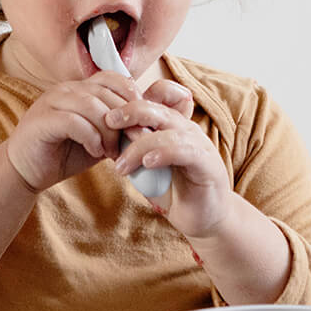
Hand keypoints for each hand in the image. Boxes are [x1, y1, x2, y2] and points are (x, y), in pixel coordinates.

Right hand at [6, 73, 138, 192]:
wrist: (26, 171)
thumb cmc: (63, 153)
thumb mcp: (98, 139)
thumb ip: (116, 129)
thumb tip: (147, 128)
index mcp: (79, 89)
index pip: (112, 78)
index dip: (131, 97)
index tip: (141, 122)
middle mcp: (66, 90)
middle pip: (106, 93)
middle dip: (124, 120)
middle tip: (131, 144)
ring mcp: (51, 102)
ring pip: (92, 105)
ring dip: (108, 131)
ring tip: (111, 151)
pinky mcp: (42, 120)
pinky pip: (74, 122)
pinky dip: (90, 138)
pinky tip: (94, 151)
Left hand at [107, 81, 234, 237]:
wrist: (204, 217)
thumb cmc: (174, 190)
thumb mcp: (146, 167)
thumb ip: (132, 150)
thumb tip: (103, 138)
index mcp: (172, 124)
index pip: (159, 93)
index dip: (133, 96)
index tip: (109, 113)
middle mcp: (186, 128)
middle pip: (157, 106)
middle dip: (129, 111)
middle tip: (108, 122)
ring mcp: (198, 144)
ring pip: (167, 130)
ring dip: (139, 145)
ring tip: (120, 166)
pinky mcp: (207, 164)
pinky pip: (184, 150)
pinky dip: (163, 153)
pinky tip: (147, 163)